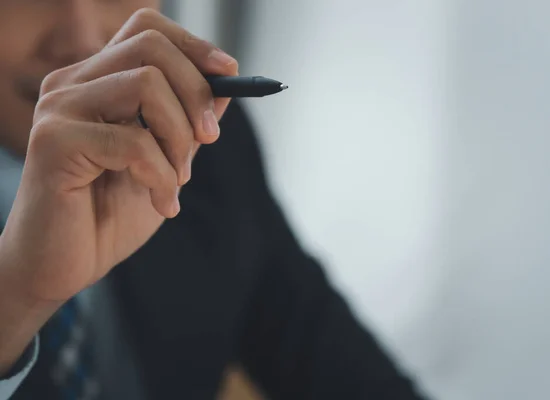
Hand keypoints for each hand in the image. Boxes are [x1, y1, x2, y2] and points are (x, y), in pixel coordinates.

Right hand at [0, 7, 236, 324]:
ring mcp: (59, 109)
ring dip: (179, 137)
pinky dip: (162, 176)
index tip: (229, 73)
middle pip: (151, 47)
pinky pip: (134, 141)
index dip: (194, 45)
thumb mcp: (166, 163)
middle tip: (208, 140)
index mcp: (97, 82)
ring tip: (178, 180)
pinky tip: (162, 203)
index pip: (147, 29)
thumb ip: (187, 123)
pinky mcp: (53, 142)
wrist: (63, 267)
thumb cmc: (108, 216)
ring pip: (146, 84)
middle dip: (196, 92)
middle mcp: (72, 84)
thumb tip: (226, 87)